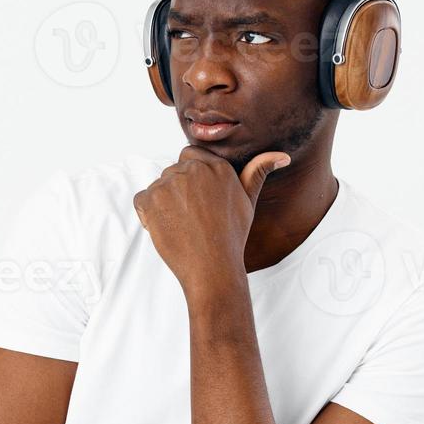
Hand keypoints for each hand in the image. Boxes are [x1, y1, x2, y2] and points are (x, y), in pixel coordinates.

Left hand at [132, 145, 289, 296]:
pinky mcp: (151, 199)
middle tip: (191, 218)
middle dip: (178, 192)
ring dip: (163, 203)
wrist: (212, 267)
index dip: (191, 178)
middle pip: (173, 171)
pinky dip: (148, 214)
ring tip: (182, 226)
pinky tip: (167, 229)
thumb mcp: (249, 201)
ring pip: (158, 186)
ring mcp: (170, 183)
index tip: (197, 201)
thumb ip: (258, 172)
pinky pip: (142, 200)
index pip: (191, 156)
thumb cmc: (232, 237)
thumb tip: (281, 155)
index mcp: (216, 166)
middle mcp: (193, 170)